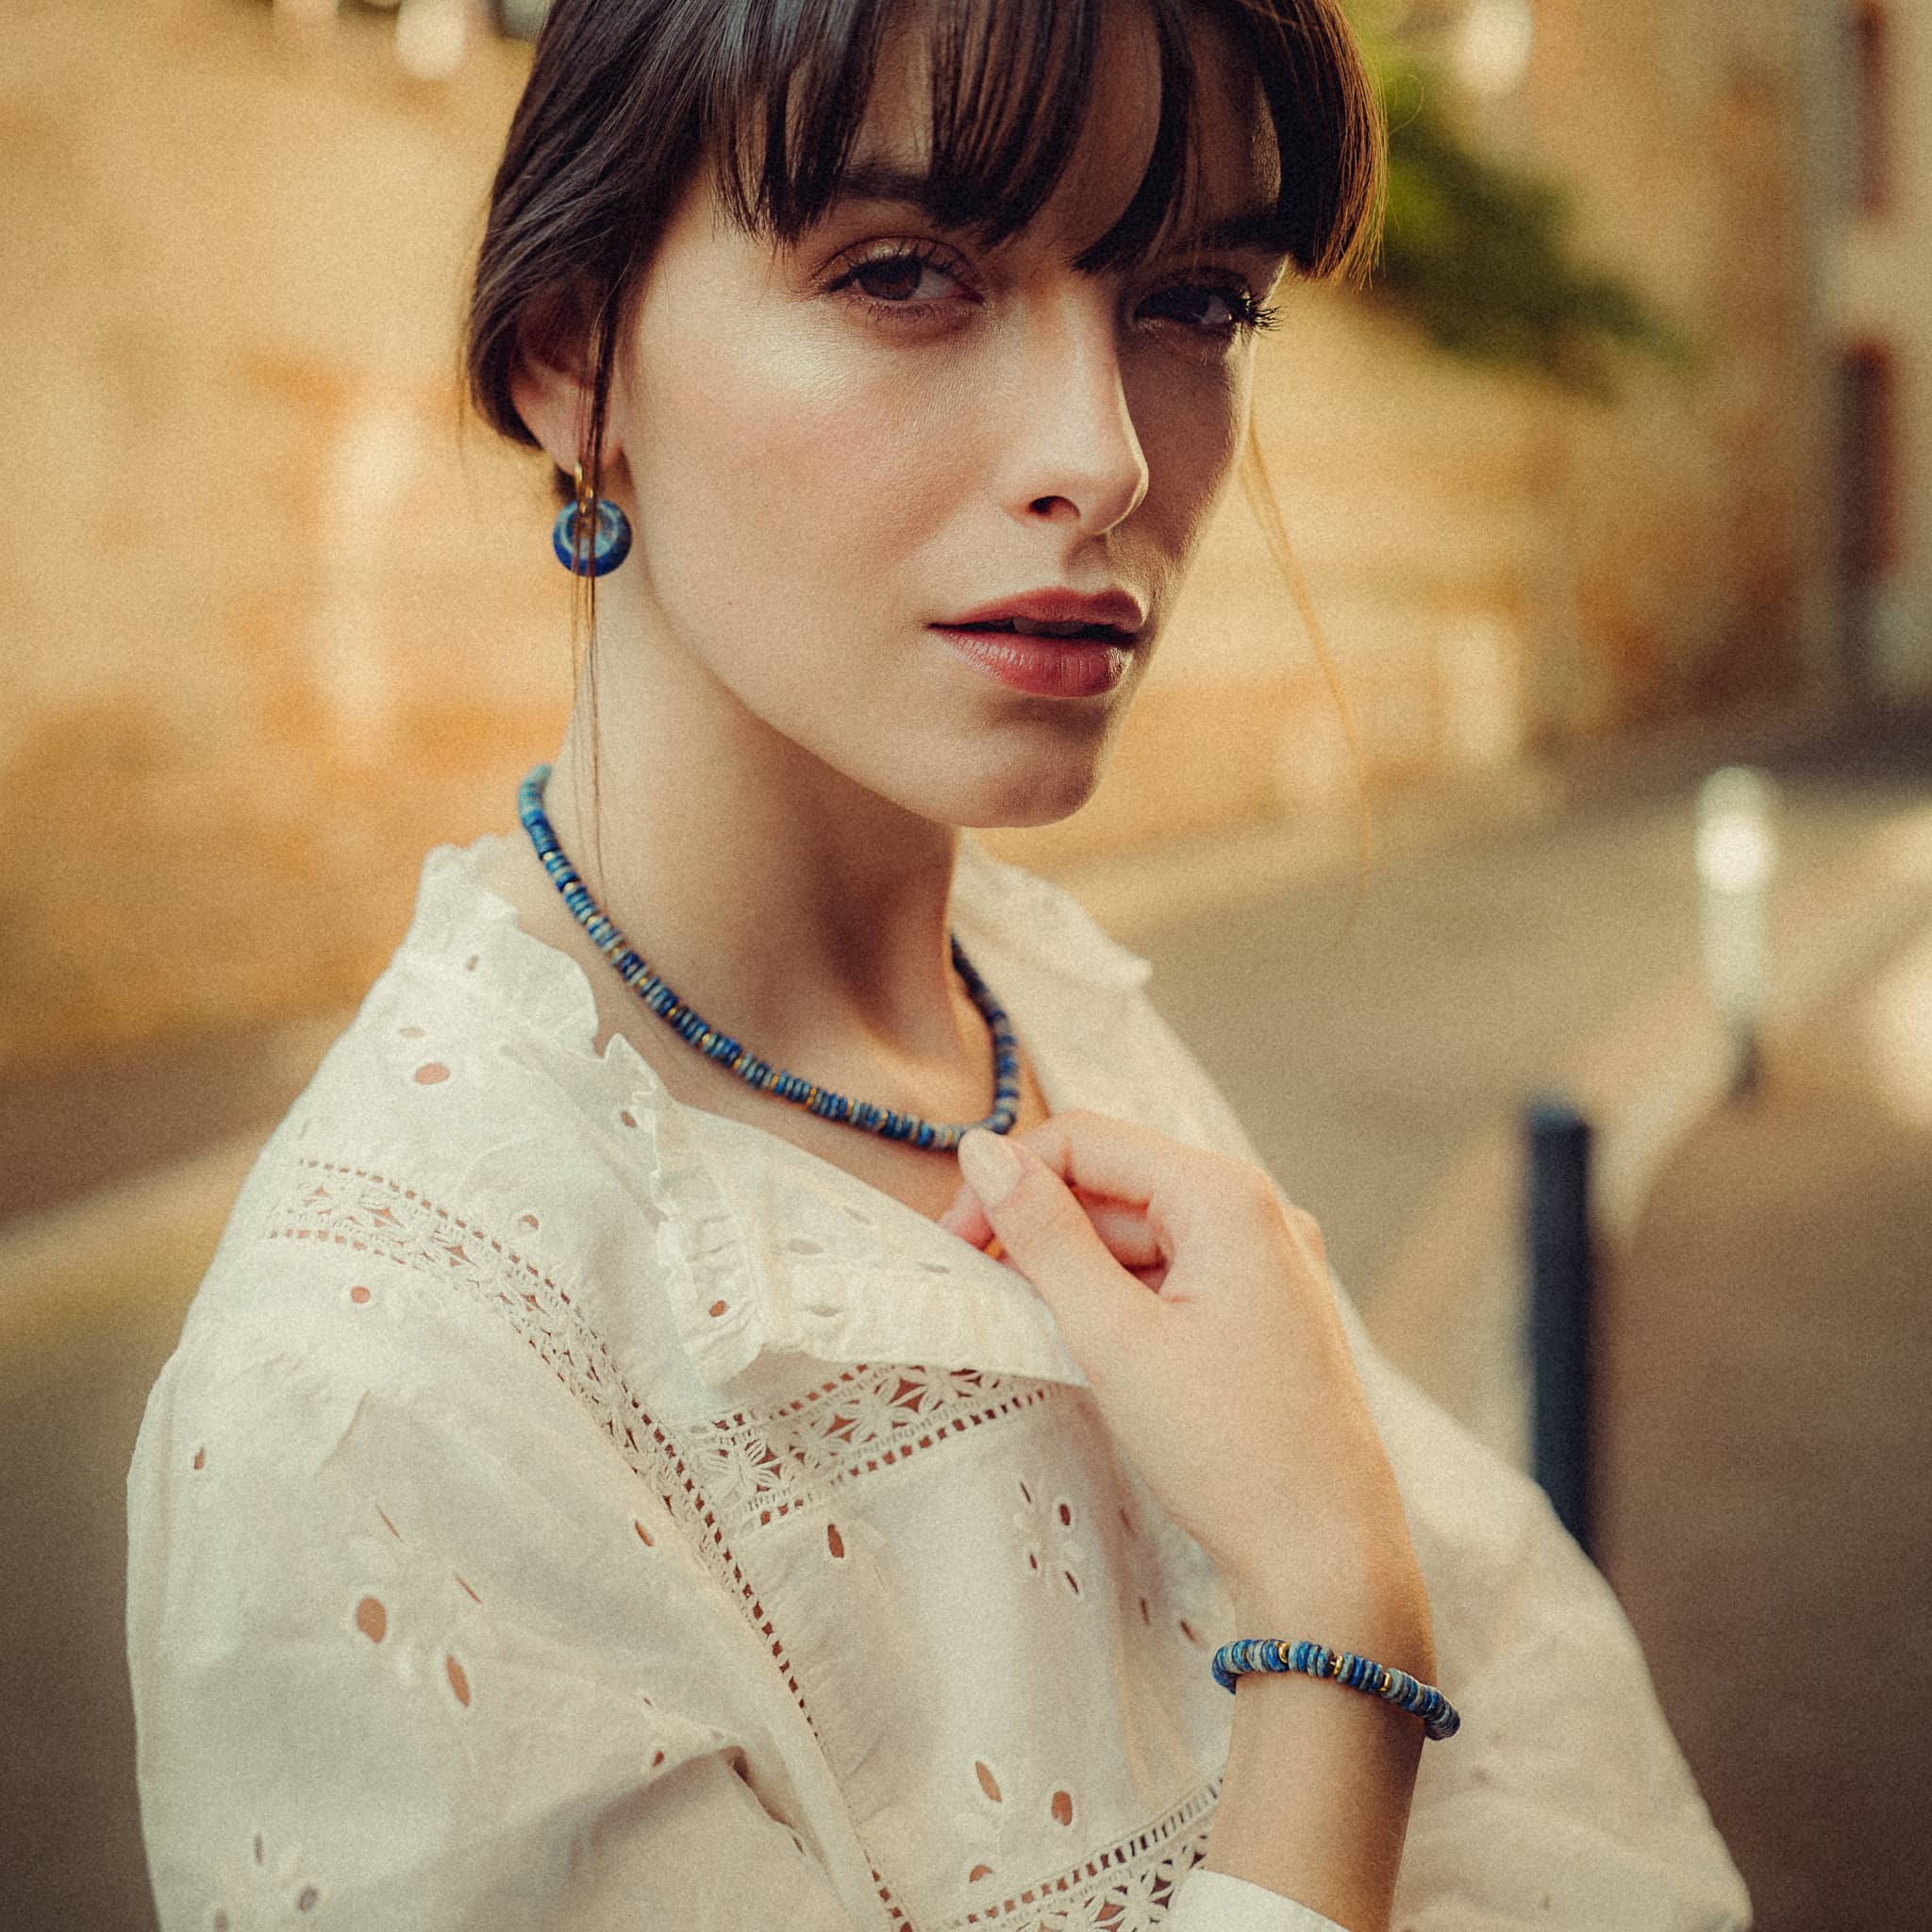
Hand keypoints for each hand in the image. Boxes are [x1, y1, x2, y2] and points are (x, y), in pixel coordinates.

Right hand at [940, 1111, 1423, 1615]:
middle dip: (1041, 1224)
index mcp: (1226, 1196)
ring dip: (1079, 1265)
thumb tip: (980, 1153)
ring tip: (1035, 1327)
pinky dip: (1124, 1294)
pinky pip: (1177, 1271)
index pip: (1086, 1140)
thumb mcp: (1114, 1337)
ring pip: (1144, 1230)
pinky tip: (1092, 1343)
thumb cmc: (1228, 1450)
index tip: (953, 1242)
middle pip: (1117, 1181)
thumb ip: (1044, 1237)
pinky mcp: (1269, 1307)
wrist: (1330, 1556)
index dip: (1008, 1180)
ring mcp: (1271, 1260)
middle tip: (981, 1287)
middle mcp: (1259, 1210)